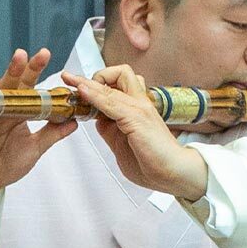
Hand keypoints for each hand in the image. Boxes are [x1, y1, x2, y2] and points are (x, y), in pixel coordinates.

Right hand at [0, 46, 80, 206]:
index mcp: (16, 111)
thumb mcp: (35, 148)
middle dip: (20, 68)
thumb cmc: (4, 164)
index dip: (35, 71)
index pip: (27, 87)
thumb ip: (52, 133)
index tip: (45, 54)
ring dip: (3, 80)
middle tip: (28, 52)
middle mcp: (1, 111)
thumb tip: (74, 121)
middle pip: (11, 85)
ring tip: (10, 66)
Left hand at [69, 64, 208, 203]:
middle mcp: (139, 103)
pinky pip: (110, 102)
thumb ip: (110, 131)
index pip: (117, 85)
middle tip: (74, 83)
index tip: (76, 87)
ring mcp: (139, 108)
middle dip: (93, 76)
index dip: (95, 84)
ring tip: (71, 82)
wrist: (175, 174)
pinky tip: (82, 93)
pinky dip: (94, 96)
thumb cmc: (154, 164)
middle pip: (119, 73)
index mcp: (138, 109)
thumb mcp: (122, 145)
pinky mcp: (136, 118)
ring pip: (111, 83)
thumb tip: (97, 120)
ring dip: (88, 83)